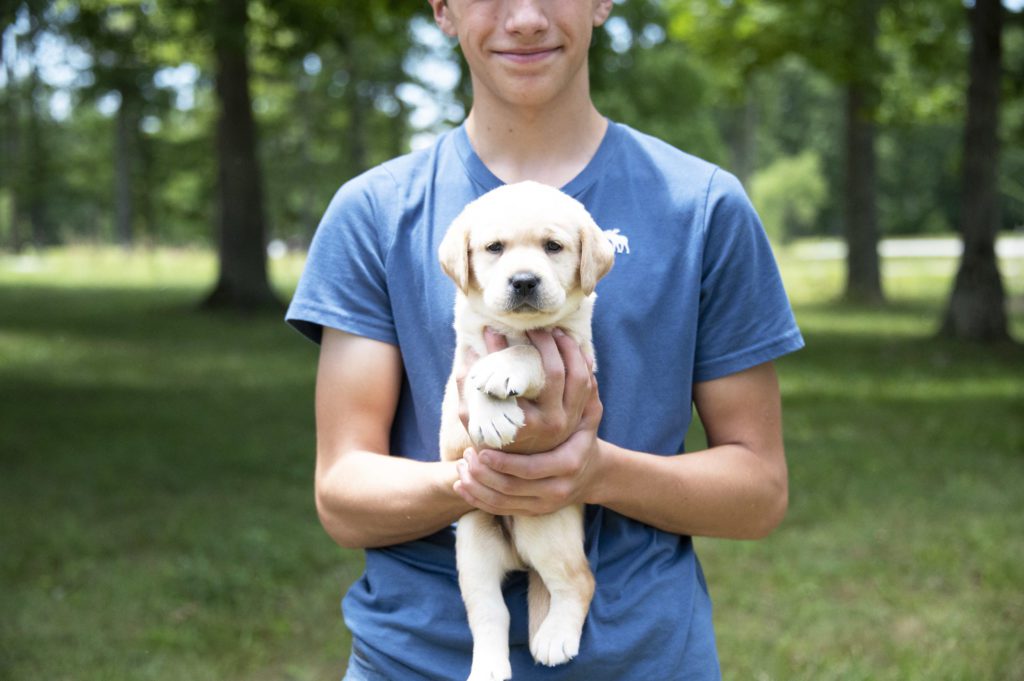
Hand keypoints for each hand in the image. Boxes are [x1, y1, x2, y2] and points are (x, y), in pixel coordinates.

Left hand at [453, 379, 604, 515]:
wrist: (591, 472)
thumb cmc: (583, 432)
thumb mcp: (590, 409)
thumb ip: (581, 380)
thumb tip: (563, 336)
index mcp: (569, 460)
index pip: (534, 466)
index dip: (505, 461)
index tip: (481, 448)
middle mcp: (558, 485)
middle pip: (515, 485)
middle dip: (487, 473)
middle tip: (468, 455)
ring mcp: (546, 502)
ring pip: (505, 499)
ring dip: (479, 485)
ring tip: (461, 465)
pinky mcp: (533, 511)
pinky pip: (501, 510)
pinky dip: (478, 499)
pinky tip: (460, 484)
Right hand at [458, 328, 594, 453]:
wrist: (517, 465)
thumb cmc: (489, 436)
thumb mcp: (471, 414)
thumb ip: (466, 383)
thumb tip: (470, 348)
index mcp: (528, 422)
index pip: (531, 375)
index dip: (522, 347)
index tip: (505, 332)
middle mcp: (554, 423)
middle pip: (559, 372)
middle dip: (549, 342)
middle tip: (535, 329)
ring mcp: (571, 421)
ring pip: (581, 376)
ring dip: (571, 349)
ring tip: (555, 333)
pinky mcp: (581, 417)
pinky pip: (589, 384)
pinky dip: (584, 363)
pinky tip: (573, 348)